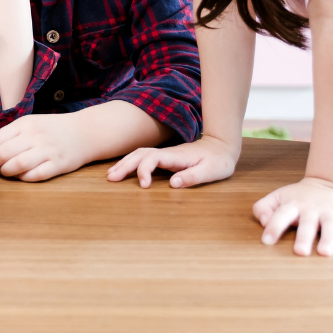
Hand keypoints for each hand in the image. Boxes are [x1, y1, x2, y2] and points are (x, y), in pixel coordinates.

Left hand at [0, 113, 88, 180]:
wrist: (84, 132)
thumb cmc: (51, 129)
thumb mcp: (30, 125)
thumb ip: (8, 136)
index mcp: (25, 123)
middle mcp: (35, 136)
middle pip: (4, 153)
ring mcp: (48, 150)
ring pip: (17, 165)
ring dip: (8, 172)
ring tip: (7, 173)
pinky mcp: (58, 165)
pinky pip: (35, 175)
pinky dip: (24, 178)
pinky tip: (23, 176)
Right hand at [106, 134, 238, 188]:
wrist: (221, 146)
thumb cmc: (218, 161)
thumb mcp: (211, 171)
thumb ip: (192, 177)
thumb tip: (172, 184)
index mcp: (176, 156)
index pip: (152, 159)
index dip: (144, 171)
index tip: (144, 186)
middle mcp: (167, 153)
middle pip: (139, 154)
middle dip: (124, 165)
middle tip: (110, 178)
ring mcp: (165, 154)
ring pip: (138, 154)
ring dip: (124, 163)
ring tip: (111, 175)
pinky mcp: (165, 157)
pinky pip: (143, 157)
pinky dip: (130, 162)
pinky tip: (123, 169)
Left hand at [253, 178, 332, 255]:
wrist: (327, 183)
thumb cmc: (298, 197)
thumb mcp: (278, 197)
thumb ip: (263, 208)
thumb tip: (263, 222)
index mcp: (293, 205)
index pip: (281, 215)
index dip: (273, 227)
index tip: (266, 241)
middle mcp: (311, 209)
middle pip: (307, 224)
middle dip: (303, 238)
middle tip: (299, 252)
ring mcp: (330, 213)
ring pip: (330, 226)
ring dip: (327, 239)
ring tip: (324, 252)